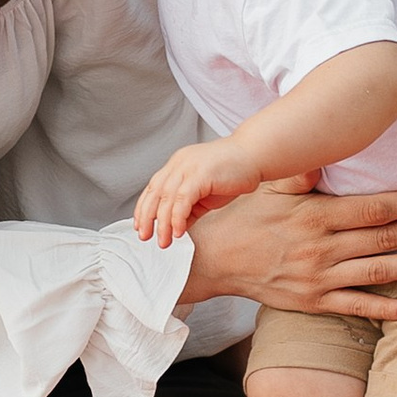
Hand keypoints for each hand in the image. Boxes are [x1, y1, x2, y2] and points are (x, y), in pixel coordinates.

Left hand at [136, 141, 253, 246]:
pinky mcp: (201, 174)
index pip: (153, 187)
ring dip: (163, 223)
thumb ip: (191, 207)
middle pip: (155, 192)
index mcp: (178, 164)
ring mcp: (189, 167)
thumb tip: (178, 227)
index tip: (141, 226)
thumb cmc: (234, 171)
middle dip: (147, 217)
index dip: (143, 207)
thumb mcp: (206, 193)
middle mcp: (179, 163)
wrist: (255, 154)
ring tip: (164, 241)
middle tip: (145, 237)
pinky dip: (178, 217)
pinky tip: (179, 232)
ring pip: (167, 198)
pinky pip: (183, 199)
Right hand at [180, 176, 396, 318]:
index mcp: (315, 215)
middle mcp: (322, 247)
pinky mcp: (313, 302)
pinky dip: (386, 309)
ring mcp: (319, 278)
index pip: (373, 207)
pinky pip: (356, 307)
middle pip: (384, 238)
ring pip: (378, 271)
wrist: (213, 260)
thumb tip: (323, 147)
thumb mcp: (273, 188)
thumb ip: (303, 173)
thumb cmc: (245, 218)